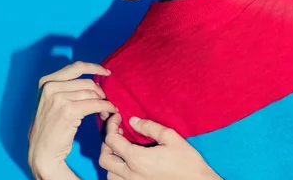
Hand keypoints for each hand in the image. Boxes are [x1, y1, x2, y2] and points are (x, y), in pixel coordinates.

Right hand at [28, 61, 115, 179]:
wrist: (41, 150)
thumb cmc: (48, 128)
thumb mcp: (50, 101)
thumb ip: (64, 89)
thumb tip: (91, 83)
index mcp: (46, 81)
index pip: (76, 67)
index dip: (94, 68)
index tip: (106, 72)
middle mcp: (51, 86)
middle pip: (87, 82)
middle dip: (100, 92)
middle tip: (106, 101)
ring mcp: (58, 98)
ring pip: (92, 93)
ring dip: (104, 102)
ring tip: (106, 111)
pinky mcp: (68, 111)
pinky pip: (95, 104)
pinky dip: (106, 107)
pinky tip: (110, 112)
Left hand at [99, 114, 221, 179]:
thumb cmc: (188, 162)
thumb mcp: (171, 138)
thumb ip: (149, 127)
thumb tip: (132, 121)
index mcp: (137, 159)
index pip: (111, 140)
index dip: (111, 125)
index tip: (118, 118)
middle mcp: (131, 174)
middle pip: (104, 159)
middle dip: (106, 143)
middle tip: (116, 134)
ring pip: (109, 173)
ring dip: (110, 160)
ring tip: (120, 150)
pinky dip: (116, 173)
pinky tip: (126, 164)